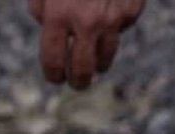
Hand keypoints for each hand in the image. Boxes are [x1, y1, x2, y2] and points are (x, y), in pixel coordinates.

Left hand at [29, 0, 144, 88]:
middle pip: (82, 69)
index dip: (53, 75)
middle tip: (78, 84)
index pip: (53, 61)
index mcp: (58, 15)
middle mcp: (86, 22)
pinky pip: (123, 28)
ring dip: (99, 64)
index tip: (56, 79)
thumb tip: (46, 27)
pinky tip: (111, 18)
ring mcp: (112, 17)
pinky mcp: (132, 8)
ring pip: (106, 56)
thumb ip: (41, 7)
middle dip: (79, 82)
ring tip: (96, 65)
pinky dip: (117, 28)